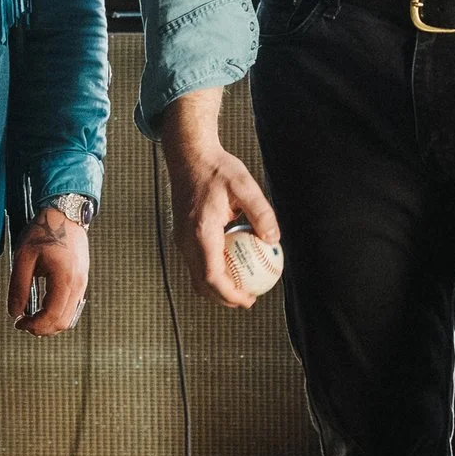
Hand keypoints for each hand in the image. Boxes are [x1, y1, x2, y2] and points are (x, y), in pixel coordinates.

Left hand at [10, 208, 90, 335]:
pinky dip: (58, 313)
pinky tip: (43, 306)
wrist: (65, 214)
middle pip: (64, 322)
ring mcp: (83, 282)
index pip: (52, 316)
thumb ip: (18, 287)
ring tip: (32, 316)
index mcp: (64, 278)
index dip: (34, 326)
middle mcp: (78, 284)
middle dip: (42, 328)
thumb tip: (15, 313)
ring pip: (70, 317)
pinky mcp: (82, 280)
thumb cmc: (43, 232)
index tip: (19, 323)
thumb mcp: (23, 258)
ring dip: (50, 322)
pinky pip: (72, 306)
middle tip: (24, 323)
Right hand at [160, 110, 281, 308]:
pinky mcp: (181, 234)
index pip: (212, 275)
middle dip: (223, 298)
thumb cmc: (217, 168)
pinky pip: (195, 262)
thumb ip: (261, 213)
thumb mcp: (244, 186)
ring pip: (196, 275)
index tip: (248, 299)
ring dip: (217, 287)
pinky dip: (211, 272)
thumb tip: (274, 239)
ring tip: (241, 288)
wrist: (188, 155)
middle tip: (248, 300)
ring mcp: (180, 239)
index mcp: (200, 231)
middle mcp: (186, 240)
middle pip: (201, 283)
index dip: (230, 294)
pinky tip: (231, 266)